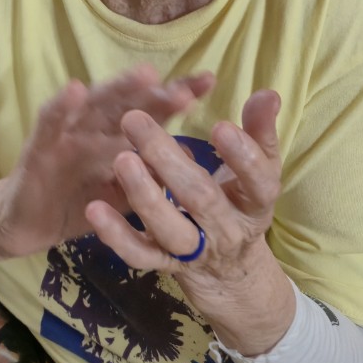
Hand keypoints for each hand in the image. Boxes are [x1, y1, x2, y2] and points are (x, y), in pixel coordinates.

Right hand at [0, 65, 214, 257]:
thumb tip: (192, 162)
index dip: (178, 93)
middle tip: (186, 89)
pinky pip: (50, 122)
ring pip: (95, 105)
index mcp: (117, 133)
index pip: (151, 109)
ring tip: (145, 75)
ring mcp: (68, 131)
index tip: (209, 81)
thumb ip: (151, 177)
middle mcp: (95, 124)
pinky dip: (61, 106)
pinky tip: (74, 90)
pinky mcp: (40, 145)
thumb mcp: (121, 193)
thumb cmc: (81, 200)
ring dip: (118, 89)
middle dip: (157, 93)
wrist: (26, 223)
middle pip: (129, 102)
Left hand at [85, 91, 283, 298]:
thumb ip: (259, 130)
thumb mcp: (258, 169)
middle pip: (201, 200)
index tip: (219, 127)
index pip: (257, 182)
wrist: (230, 268)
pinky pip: (139, 254)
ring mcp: (194, 250)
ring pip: (170, 229)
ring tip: (120, 159)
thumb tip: (267, 94)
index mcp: (255, 203)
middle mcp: (227, 230)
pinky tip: (94, 209)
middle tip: (136, 121)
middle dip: (168, 161)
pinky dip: (116, 236)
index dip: (243, 157)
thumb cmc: (240, 199)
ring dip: (144, 195)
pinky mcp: (164, 263)